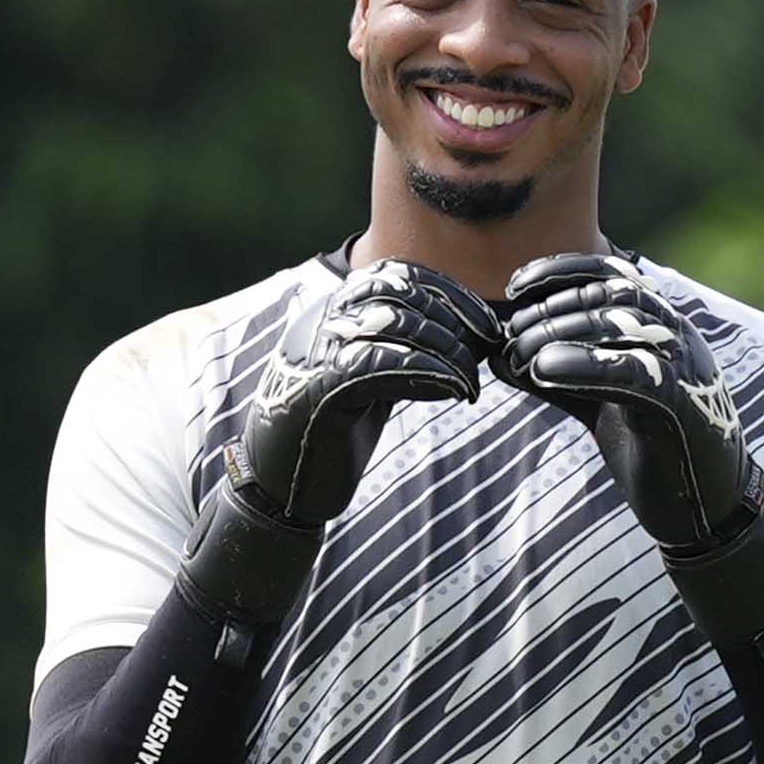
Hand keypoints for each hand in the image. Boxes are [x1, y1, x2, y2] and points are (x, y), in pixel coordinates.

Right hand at [222, 261, 509, 531]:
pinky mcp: (323, 387)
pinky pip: (387, 364)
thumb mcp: (368, 380)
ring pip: (399, 324)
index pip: (397, 274)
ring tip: (470, 382)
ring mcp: (319, 350)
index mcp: (331, 311)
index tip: (484, 323)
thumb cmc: (328, 436)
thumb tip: (461, 333)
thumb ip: (398, 350)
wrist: (278, 489)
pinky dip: (430, 374)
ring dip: (448, 351)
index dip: (448, 291)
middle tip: (486, 352)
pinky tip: (454, 392)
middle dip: (456, 319)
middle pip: (403, 293)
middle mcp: (322, 320)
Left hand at [503, 251, 763, 553]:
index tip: (515, 287)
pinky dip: (584, 365)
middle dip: (550, 311)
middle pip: (608, 296)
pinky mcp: (682, 405)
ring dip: (559, 332)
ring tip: (519, 355)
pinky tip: (544, 368)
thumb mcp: (600, 404)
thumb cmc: (655, 449)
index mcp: (663, 327)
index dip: (560, 271)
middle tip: (509, 337)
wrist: (708, 509)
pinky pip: (632, 371)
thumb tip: (500, 357)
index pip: (611, 273)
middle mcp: (676, 336)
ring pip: (619, 323)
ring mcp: (684, 366)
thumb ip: (560, 378)